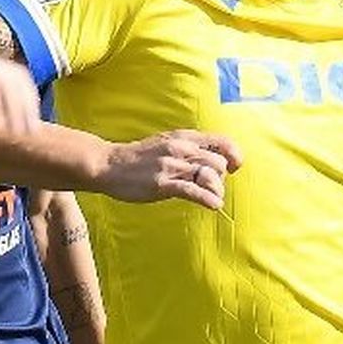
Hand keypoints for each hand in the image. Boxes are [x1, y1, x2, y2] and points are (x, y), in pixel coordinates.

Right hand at [96, 131, 242, 207]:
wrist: (109, 165)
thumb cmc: (138, 158)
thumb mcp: (166, 143)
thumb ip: (188, 149)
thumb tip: (209, 160)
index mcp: (183, 137)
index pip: (221, 141)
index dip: (234, 155)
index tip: (234, 167)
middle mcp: (180, 148)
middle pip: (218, 162)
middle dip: (221, 178)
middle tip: (211, 187)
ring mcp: (171, 166)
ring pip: (209, 176)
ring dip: (216, 191)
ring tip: (212, 198)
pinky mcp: (163, 184)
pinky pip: (193, 191)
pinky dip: (208, 199)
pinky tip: (214, 205)